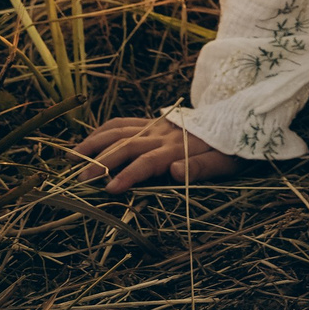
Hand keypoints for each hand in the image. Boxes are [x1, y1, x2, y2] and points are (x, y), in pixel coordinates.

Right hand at [76, 115, 242, 190]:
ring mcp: (155, 126)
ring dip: (94, 144)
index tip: (110, 189)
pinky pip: (123, 123)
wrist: (236, 119)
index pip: (148, 162)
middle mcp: (162, 134)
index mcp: (178, 147)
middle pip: (126, 145)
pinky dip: (102, 131)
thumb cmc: (230, 148)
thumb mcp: (224, 163)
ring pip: (119, 131)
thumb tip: (173, 172)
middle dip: (101, 162)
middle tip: (80, 181)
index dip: (129, 175)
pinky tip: (87, 142)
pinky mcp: (152, 122)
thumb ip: (200, 168)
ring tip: (71, 159)